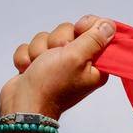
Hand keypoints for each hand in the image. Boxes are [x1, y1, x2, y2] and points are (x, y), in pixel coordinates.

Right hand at [0, 16, 115, 118]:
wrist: (23, 105)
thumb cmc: (51, 86)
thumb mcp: (77, 58)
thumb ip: (94, 39)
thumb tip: (109, 26)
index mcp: (96, 65)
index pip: (98, 32)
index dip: (86, 26)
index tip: (78, 31)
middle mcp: (79, 64)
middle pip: (69, 31)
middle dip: (56, 42)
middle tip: (55, 58)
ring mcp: (58, 64)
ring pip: (47, 38)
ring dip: (39, 51)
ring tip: (39, 67)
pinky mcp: (40, 65)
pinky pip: (32, 47)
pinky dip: (27, 58)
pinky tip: (28, 70)